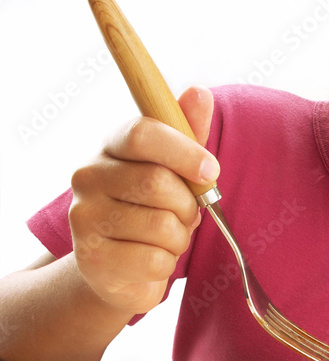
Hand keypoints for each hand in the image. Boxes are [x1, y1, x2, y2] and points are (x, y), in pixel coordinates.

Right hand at [69, 86, 217, 314]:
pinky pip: (154, 259)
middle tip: (186, 214)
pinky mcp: (91, 259)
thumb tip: (199, 91)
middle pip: (157, 182)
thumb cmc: (153, 211)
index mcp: (110, 146)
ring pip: (161, 225)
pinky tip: (153, 259)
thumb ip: (188, 134)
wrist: (120, 269)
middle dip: (188, 205)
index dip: (184, 151)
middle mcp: (88, 176)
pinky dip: (167, 263)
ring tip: (167, 238)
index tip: (211, 171)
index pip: (143, 134)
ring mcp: (84, 218)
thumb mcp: (175, 171)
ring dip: (180, 237)